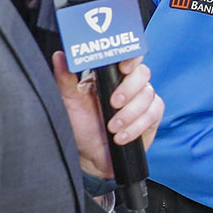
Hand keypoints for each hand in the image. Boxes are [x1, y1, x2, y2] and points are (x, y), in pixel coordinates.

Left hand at [53, 52, 161, 178]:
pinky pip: (153, 113)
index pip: (128, 56)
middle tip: (113, 104)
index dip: (131, 58)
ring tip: (113, 127)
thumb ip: (65, 79)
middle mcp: (129, 84)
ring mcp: (142, 99)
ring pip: (148, 95)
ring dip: (129, 114)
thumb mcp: (70, 102)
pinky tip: (121, 136)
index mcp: (110, 75)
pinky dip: (136, 126)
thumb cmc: (81, 127)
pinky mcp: (151, 116)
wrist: (92, 156)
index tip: (123, 68)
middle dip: (129, 89)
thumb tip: (59, 56)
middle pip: (143, 73)